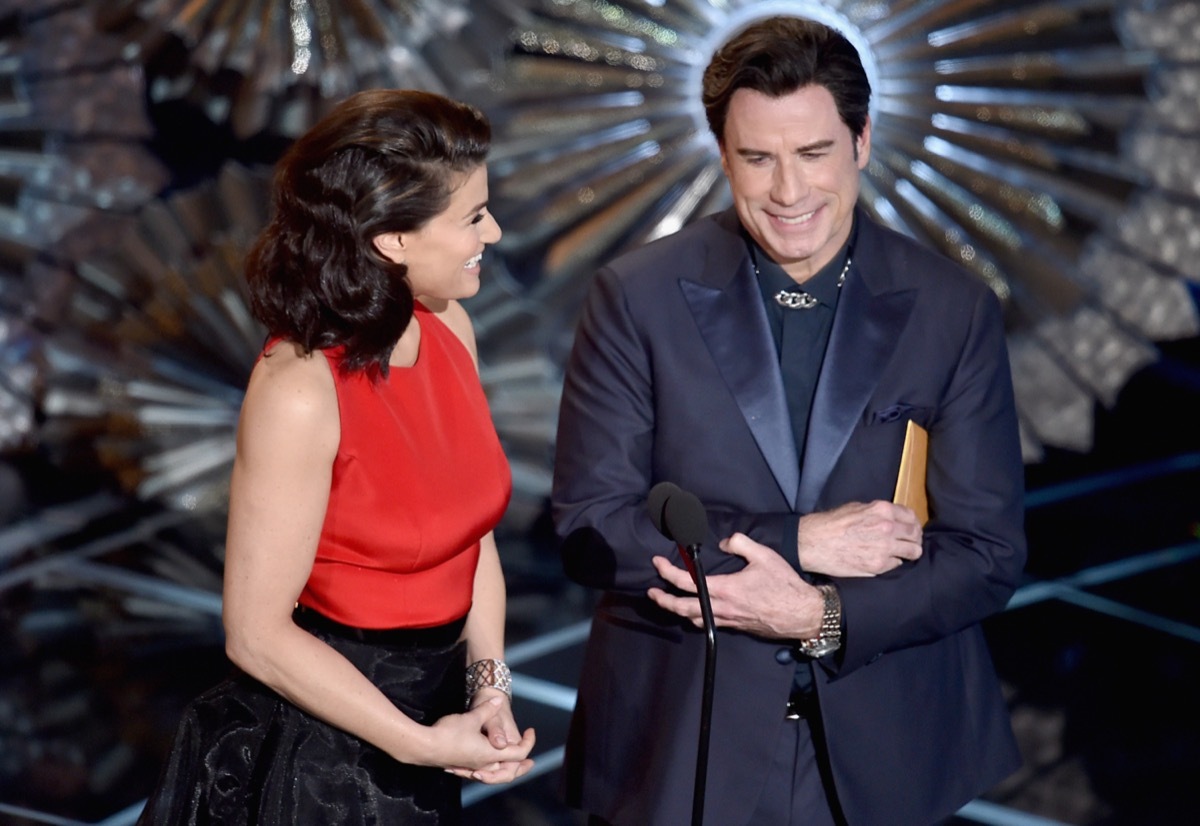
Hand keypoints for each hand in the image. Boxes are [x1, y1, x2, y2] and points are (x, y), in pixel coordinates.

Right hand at [430, 697, 535, 782]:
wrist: (424, 747)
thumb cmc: (449, 733)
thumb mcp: (472, 718)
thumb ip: (487, 710)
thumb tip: (498, 700)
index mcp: (490, 754)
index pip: (518, 753)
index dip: (528, 743)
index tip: (530, 731)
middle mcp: (483, 764)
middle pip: (508, 770)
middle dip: (520, 767)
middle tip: (529, 763)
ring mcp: (471, 766)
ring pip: (494, 771)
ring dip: (505, 767)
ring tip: (510, 761)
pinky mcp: (461, 765)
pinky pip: (481, 769)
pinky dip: (490, 768)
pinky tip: (486, 763)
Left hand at [647, 532, 824, 639]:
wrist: (802, 614)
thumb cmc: (784, 585)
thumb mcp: (764, 555)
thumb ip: (740, 543)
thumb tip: (723, 542)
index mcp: (725, 589)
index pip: (687, 582)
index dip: (667, 572)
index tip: (657, 563)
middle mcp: (722, 608)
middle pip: (682, 608)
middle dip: (663, 600)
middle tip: (651, 592)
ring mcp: (728, 620)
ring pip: (693, 619)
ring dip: (678, 611)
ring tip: (669, 602)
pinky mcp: (736, 626)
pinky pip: (708, 624)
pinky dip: (696, 617)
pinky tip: (695, 611)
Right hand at [797, 500, 922, 576]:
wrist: (814, 542)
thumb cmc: (831, 523)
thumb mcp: (856, 507)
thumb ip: (877, 512)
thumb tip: (890, 518)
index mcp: (882, 510)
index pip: (911, 517)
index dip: (913, 524)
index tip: (911, 529)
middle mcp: (888, 527)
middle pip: (916, 535)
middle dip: (914, 539)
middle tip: (910, 544)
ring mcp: (885, 548)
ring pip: (913, 552)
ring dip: (909, 553)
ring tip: (902, 555)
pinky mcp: (878, 565)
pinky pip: (897, 565)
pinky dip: (893, 563)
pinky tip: (884, 561)